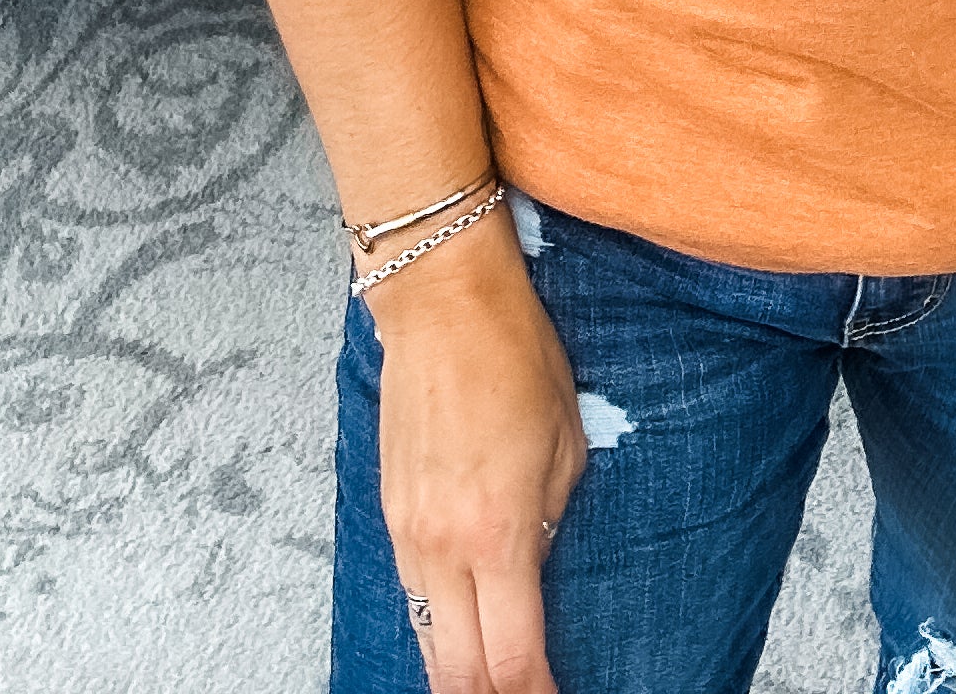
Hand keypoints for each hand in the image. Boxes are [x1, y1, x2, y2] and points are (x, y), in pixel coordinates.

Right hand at [370, 220, 588, 693]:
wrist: (440, 300)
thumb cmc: (514, 354)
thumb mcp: (566, 441)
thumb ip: (551, 521)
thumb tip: (536, 567)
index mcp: (497, 532)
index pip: (512, 658)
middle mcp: (442, 546)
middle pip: (457, 674)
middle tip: (531, 693)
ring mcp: (406, 532)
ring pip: (426, 640)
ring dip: (461, 672)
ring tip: (496, 678)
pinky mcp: (389, 513)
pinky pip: (412, 595)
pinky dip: (438, 627)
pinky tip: (462, 631)